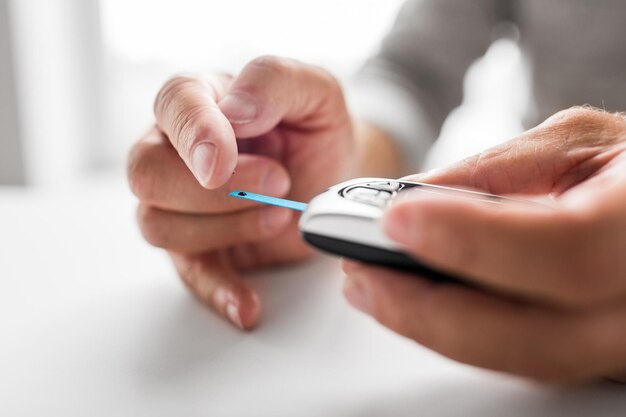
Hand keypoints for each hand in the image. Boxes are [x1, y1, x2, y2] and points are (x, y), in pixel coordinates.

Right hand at [128, 56, 357, 328]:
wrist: (334, 176)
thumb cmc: (317, 133)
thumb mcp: (315, 93)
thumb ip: (273, 81)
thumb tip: (233, 109)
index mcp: (200, 100)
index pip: (172, 105)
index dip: (193, 133)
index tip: (222, 159)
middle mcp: (176, 151)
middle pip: (147, 172)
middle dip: (213, 189)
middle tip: (278, 184)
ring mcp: (180, 203)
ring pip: (158, 224)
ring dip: (224, 228)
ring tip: (281, 216)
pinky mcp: (199, 248)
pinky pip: (189, 274)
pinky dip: (217, 291)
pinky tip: (247, 304)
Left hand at [342, 107, 625, 382]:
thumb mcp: (578, 143)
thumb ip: (497, 169)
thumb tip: (414, 196)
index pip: (563, 250)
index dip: (472, 240)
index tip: (396, 217)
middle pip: (527, 338)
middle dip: (425, 310)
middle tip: (360, 272)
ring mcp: (619, 343)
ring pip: (517, 359)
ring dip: (431, 326)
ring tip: (372, 286)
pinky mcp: (594, 356)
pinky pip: (520, 357)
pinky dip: (461, 331)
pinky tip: (418, 302)